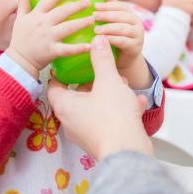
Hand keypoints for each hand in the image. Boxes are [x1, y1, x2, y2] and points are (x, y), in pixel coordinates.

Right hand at [5, 0, 94, 78]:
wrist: (18, 60)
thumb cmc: (20, 39)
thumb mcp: (20, 19)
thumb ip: (22, 4)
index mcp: (36, 15)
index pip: (49, 0)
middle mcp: (43, 24)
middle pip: (62, 11)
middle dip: (76, 6)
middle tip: (88, 2)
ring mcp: (48, 37)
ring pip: (67, 27)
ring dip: (81, 22)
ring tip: (92, 19)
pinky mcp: (52, 50)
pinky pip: (67, 49)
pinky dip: (78, 48)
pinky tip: (89, 46)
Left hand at [47, 35, 153, 160]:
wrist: (128, 151)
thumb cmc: (113, 118)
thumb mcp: (108, 80)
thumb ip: (102, 59)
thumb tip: (98, 42)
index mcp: (65, 107)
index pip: (54, 87)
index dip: (61, 74)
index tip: (70, 65)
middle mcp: (72, 123)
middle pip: (77, 97)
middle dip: (93, 83)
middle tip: (102, 72)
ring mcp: (87, 134)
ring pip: (95, 109)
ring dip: (109, 96)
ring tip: (124, 86)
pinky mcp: (103, 142)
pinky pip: (109, 121)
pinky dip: (121, 111)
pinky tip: (138, 103)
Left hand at [92, 0, 145, 69]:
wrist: (124, 58)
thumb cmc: (116, 37)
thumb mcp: (113, 22)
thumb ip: (111, 8)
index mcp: (130, 15)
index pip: (120, 6)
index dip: (108, 5)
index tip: (95, 6)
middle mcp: (137, 23)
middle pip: (122, 16)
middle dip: (107, 15)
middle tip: (93, 16)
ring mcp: (138, 35)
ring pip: (122, 28)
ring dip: (108, 28)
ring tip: (95, 29)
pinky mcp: (136, 47)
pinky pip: (123, 42)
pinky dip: (112, 40)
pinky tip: (102, 40)